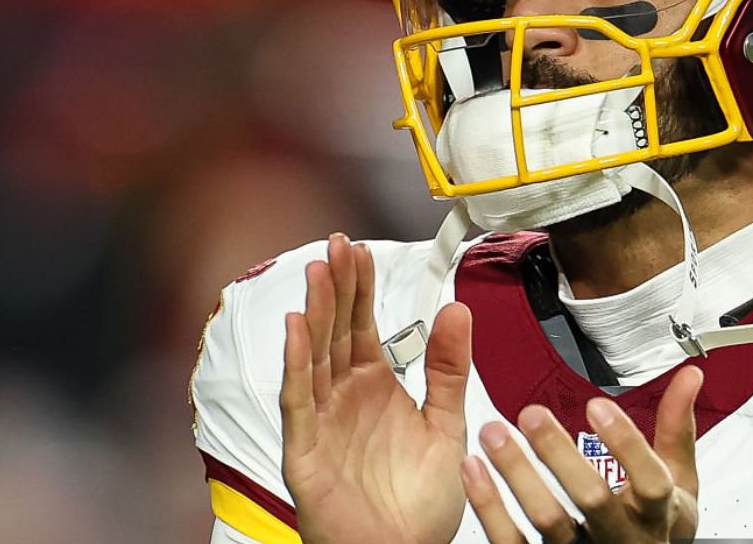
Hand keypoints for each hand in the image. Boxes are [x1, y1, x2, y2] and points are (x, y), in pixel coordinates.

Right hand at [280, 232, 472, 543]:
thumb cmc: (417, 508)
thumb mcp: (446, 425)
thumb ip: (450, 369)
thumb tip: (456, 310)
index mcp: (375, 390)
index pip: (362, 326)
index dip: (361, 288)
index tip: (362, 250)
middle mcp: (344, 400)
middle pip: (335, 332)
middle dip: (336, 287)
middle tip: (338, 245)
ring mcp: (322, 423)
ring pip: (313, 358)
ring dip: (314, 314)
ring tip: (318, 271)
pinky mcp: (305, 452)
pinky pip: (298, 402)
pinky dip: (296, 365)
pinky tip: (296, 329)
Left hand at [460, 365, 702, 542]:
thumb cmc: (655, 526)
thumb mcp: (678, 483)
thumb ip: (675, 430)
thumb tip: (688, 377)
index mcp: (656, 513)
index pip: (649, 482)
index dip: (627, 445)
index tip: (598, 405)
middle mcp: (618, 536)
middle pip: (592, 499)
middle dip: (560, 454)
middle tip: (532, 413)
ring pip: (547, 520)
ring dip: (518, 473)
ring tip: (494, 432)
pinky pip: (512, 542)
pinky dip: (490, 506)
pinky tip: (474, 469)